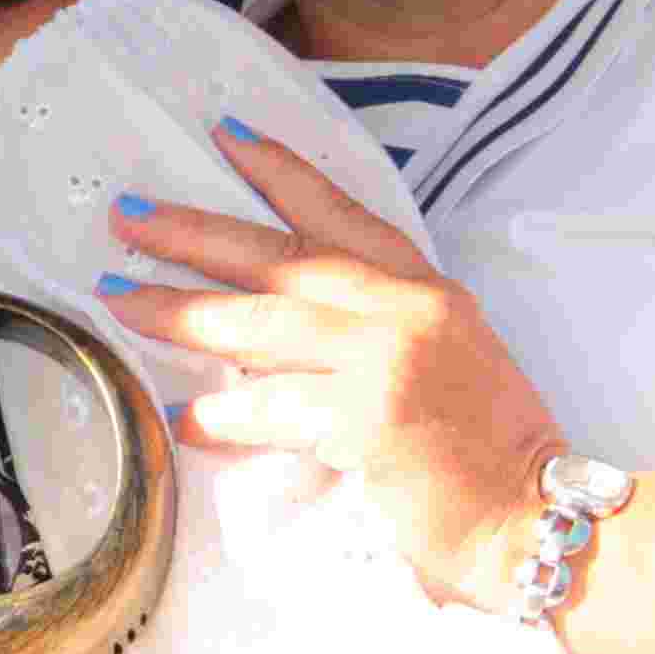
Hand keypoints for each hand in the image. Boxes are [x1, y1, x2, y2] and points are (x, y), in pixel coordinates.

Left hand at [104, 122, 567, 612]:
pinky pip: (267, 408)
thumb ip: (372, 333)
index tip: (228, 136)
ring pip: (259, 322)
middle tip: (128, 214)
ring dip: (180, 312)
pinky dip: (217, 417)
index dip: (283, 173)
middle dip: (194, 231)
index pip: (345, 214)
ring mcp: (386, 361)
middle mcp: (406, 311)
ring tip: (120, 300)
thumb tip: (271, 331)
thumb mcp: (444, 364)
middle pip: (280, 255)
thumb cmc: (487, 454)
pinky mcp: (364, 419)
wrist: (534, 517)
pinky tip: (180, 420)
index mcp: (426, 293)